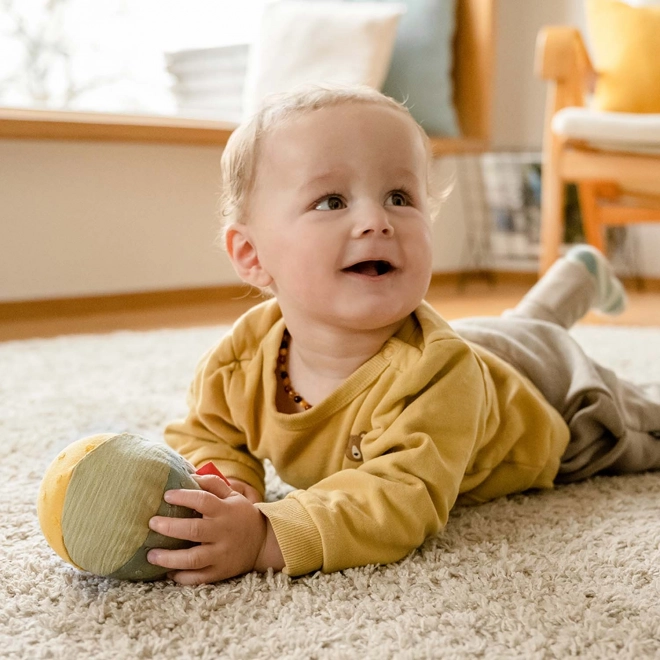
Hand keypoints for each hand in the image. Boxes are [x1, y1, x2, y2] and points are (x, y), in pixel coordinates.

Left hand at [147, 474, 273, 583]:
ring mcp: (221, 554)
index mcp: (225, 511)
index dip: (184, 497)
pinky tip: (167, 572)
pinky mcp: (220, 572)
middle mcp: (223, 533)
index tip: (166, 495)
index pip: (203, 501)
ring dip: (170, 558)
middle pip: (194, 530)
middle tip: (152, 523)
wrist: (262, 543)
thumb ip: (213, 484)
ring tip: (151, 555)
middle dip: (170, 527)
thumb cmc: (240, 515)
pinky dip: (181, 577)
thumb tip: (190, 475)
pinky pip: (198, 578)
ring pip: (193, 559)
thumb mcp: (233, 495)